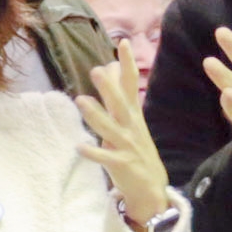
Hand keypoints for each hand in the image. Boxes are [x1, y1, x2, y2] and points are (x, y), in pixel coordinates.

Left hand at [79, 42, 174, 230]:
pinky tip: (79, 147)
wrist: (151, 188)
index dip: (127, 65)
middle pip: (120, 104)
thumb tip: (109, 67)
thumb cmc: (137, 150)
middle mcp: (131, 128)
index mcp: (134, 116)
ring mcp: (127, 146)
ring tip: (81, 101)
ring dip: (95, 115)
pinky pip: (105, 158)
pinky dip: (93, 153)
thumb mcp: (132, 121)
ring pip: (109, 128)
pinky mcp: (121, 164)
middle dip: (109, 88)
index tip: (123, 43)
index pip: (131, 85)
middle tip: (96, 70)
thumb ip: (119, 96)